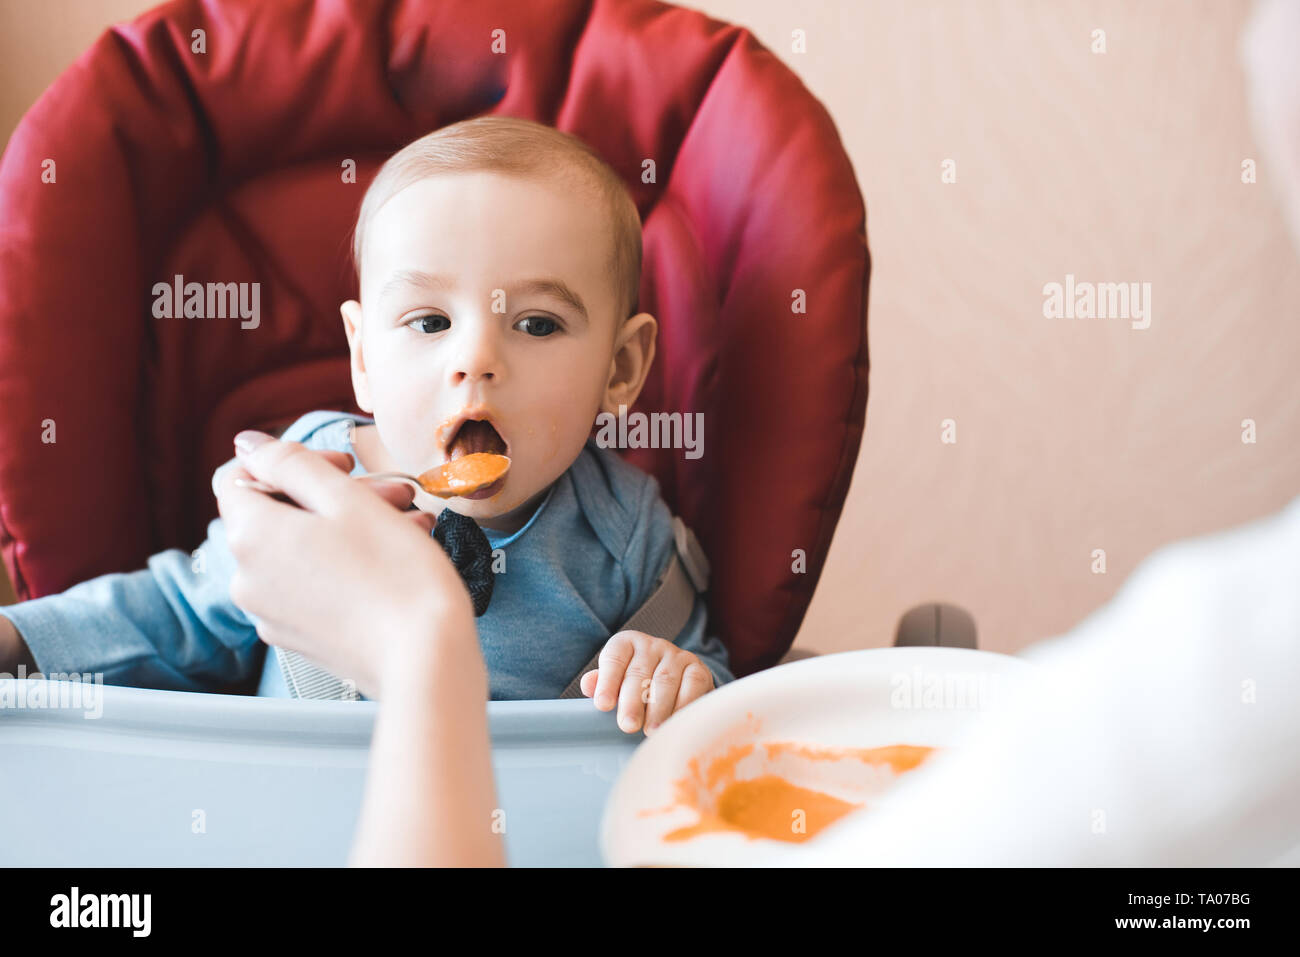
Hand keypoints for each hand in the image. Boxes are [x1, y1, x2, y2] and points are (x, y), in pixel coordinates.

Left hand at [214, 432, 478, 697]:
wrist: (425, 659)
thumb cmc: (395, 574)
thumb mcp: (347, 499)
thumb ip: (290, 463)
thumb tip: (248, 444)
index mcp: (252, 535)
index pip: (241, 477)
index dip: (290, 464)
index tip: (344, 466)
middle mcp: (248, 578)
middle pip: (278, 515)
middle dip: (334, 497)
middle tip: (395, 495)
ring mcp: (271, 613)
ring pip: (301, 550)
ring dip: (349, 530)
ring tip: (410, 527)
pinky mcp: (298, 637)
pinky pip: (311, 585)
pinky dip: (345, 566)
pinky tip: (394, 564)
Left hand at [579, 630, 714, 734]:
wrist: (677, 680)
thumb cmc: (637, 685)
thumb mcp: (617, 681)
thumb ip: (601, 684)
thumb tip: (588, 685)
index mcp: (628, 643)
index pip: (614, 658)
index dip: (607, 681)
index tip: (602, 705)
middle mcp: (653, 645)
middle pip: (639, 672)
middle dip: (632, 702)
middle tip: (627, 725)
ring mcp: (677, 655)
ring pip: (665, 680)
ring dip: (658, 708)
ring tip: (650, 731)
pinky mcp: (698, 669)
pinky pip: (692, 686)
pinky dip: (683, 706)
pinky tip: (674, 723)